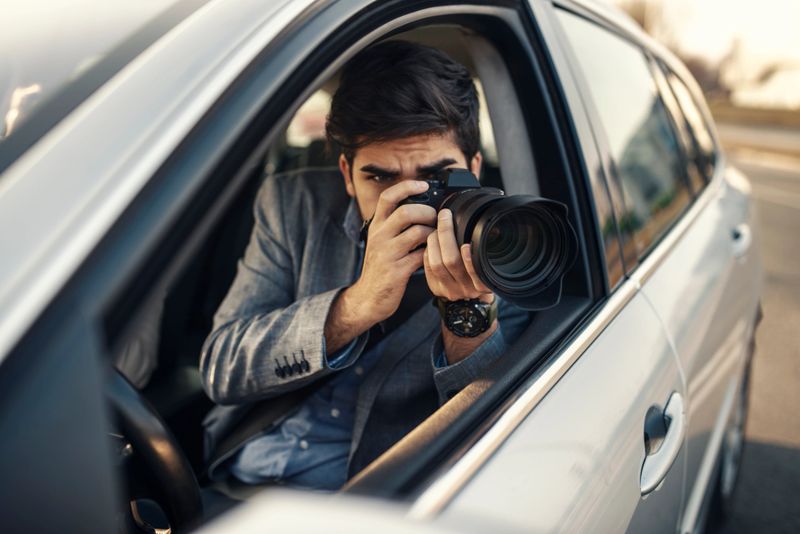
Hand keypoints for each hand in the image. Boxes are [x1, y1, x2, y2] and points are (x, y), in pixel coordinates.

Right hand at [330, 180, 436, 345]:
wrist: (368, 298)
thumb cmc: (380, 267)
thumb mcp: (382, 242)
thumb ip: (396, 226)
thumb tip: (422, 209)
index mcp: (376, 226)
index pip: (388, 197)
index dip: (407, 187)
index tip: (424, 185)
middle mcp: (379, 236)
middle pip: (406, 212)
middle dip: (428, 212)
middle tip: (436, 219)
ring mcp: (387, 253)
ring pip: (417, 233)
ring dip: (433, 234)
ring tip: (437, 238)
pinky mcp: (397, 271)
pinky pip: (421, 256)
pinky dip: (431, 253)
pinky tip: (433, 255)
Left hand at [424, 209, 496, 364]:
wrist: (470, 303)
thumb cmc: (482, 276)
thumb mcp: (490, 267)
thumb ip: (487, 252)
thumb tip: (493, 227)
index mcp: (483, 285)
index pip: (476, 272)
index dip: (469, 259)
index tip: (467, 244)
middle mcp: (466, 290)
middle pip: (451, 261)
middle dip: (446, 234)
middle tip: (445, 216)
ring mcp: (449, 290)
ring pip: (436, 263)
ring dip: (434, 241)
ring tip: (436, 226)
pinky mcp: (436, 289)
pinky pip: (428, 268)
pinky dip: (428, 251)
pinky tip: (431, 241)